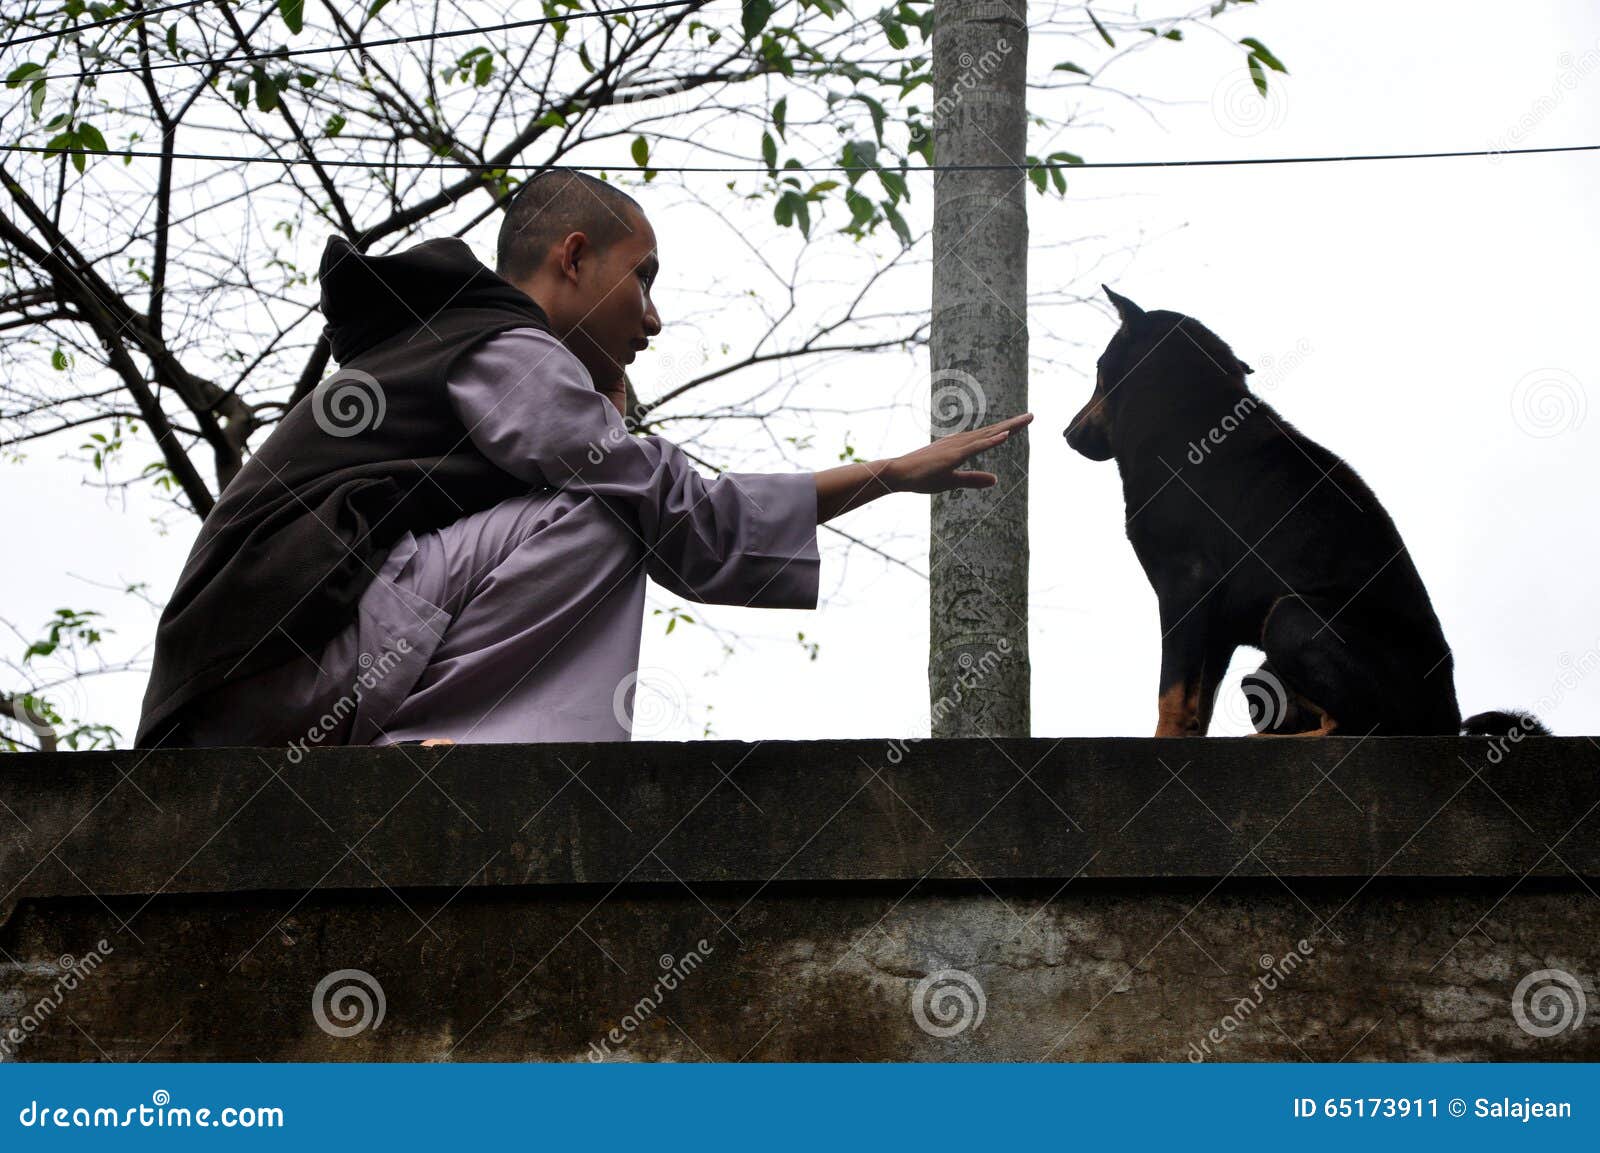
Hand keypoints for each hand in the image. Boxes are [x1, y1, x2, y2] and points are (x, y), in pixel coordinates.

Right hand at [884, 413, 1032, 493]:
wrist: (898, 474)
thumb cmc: (921, 477)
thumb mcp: (952, 481)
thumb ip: (974, 480)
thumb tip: (996, 480)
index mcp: (960, 447)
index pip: (988, 437)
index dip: (1007, 430)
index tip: (1023, 423)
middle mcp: (960, 442)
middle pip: (992, 431)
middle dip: (1014, 423)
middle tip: (1032, 416)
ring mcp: (956, 447)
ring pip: (987, 435)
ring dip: (1007, 427)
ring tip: (1025, 420)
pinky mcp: (952, 455)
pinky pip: (976, 447)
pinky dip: (991, 440)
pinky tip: (1006, 435)